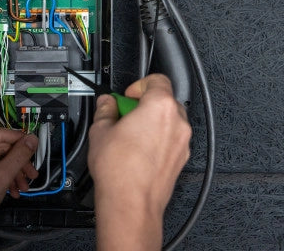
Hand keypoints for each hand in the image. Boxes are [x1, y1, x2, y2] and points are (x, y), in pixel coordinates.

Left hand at [0, 129, 38, 242]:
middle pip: (4, 148)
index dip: (21, 140)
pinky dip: (6, 177)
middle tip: (33, 175)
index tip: (36, 149)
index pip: (3, 134)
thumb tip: (33, 138)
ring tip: (24, 188)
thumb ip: (19, 156)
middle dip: (20, 163)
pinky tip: (15, 191)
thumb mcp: (2, 176)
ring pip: (2, 159)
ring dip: (15, 173)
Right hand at [88, 74, 190, 249]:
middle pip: (164, 100)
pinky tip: (137, 151)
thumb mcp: (100, 131)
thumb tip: (106, 104)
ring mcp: (182, 142)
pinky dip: (158, 139)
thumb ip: (105, 110)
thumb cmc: (120, 170)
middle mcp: (177, 122)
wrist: (131, 203)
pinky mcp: (181, 159)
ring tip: (129, 135)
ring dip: (152, 122)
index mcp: (159, 107)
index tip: (126, 96)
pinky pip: (171, 140)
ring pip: (169, 121)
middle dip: (144, 104)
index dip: (138, 85)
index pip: (157, 80)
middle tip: (124, 114)